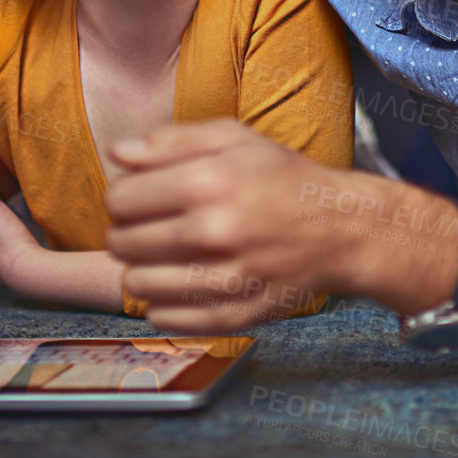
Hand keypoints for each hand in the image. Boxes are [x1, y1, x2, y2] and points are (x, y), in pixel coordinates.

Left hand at [103, 119, 354, 332]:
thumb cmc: (282, 178)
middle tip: (154, 225)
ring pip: (137, 284)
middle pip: (122, 243)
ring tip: (167, 254)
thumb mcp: (233, 138)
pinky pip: (165, 319)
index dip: (121, 196)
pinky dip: (163, 302)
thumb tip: (117, 154)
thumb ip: (170, 141)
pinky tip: (183, 281)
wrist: (340, 229)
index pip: (119, 200)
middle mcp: (214, 232)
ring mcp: (225, 280)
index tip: (139, 197)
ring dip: (142, 268)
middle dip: (127, 232)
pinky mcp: (234, 315)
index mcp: (209, 182)